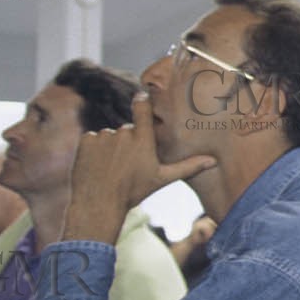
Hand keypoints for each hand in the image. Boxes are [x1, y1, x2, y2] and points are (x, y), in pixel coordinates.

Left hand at [63, 93, 216, 243]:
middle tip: (128, 165)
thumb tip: (213, 161)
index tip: (142, 96)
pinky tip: (97, 165)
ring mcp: (103, 136)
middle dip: (128, 143)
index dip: (142, 100)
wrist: (99, 203)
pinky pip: (92, 139)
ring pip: (110, 136)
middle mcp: (123, 133)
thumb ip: (188, 166)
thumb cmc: (134, 191)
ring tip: (112, 168)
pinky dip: (94, 150)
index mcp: (143, 139)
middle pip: (127, 131)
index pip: (142, 107)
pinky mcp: (86, 141)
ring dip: (111, 147)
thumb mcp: (163, 178)